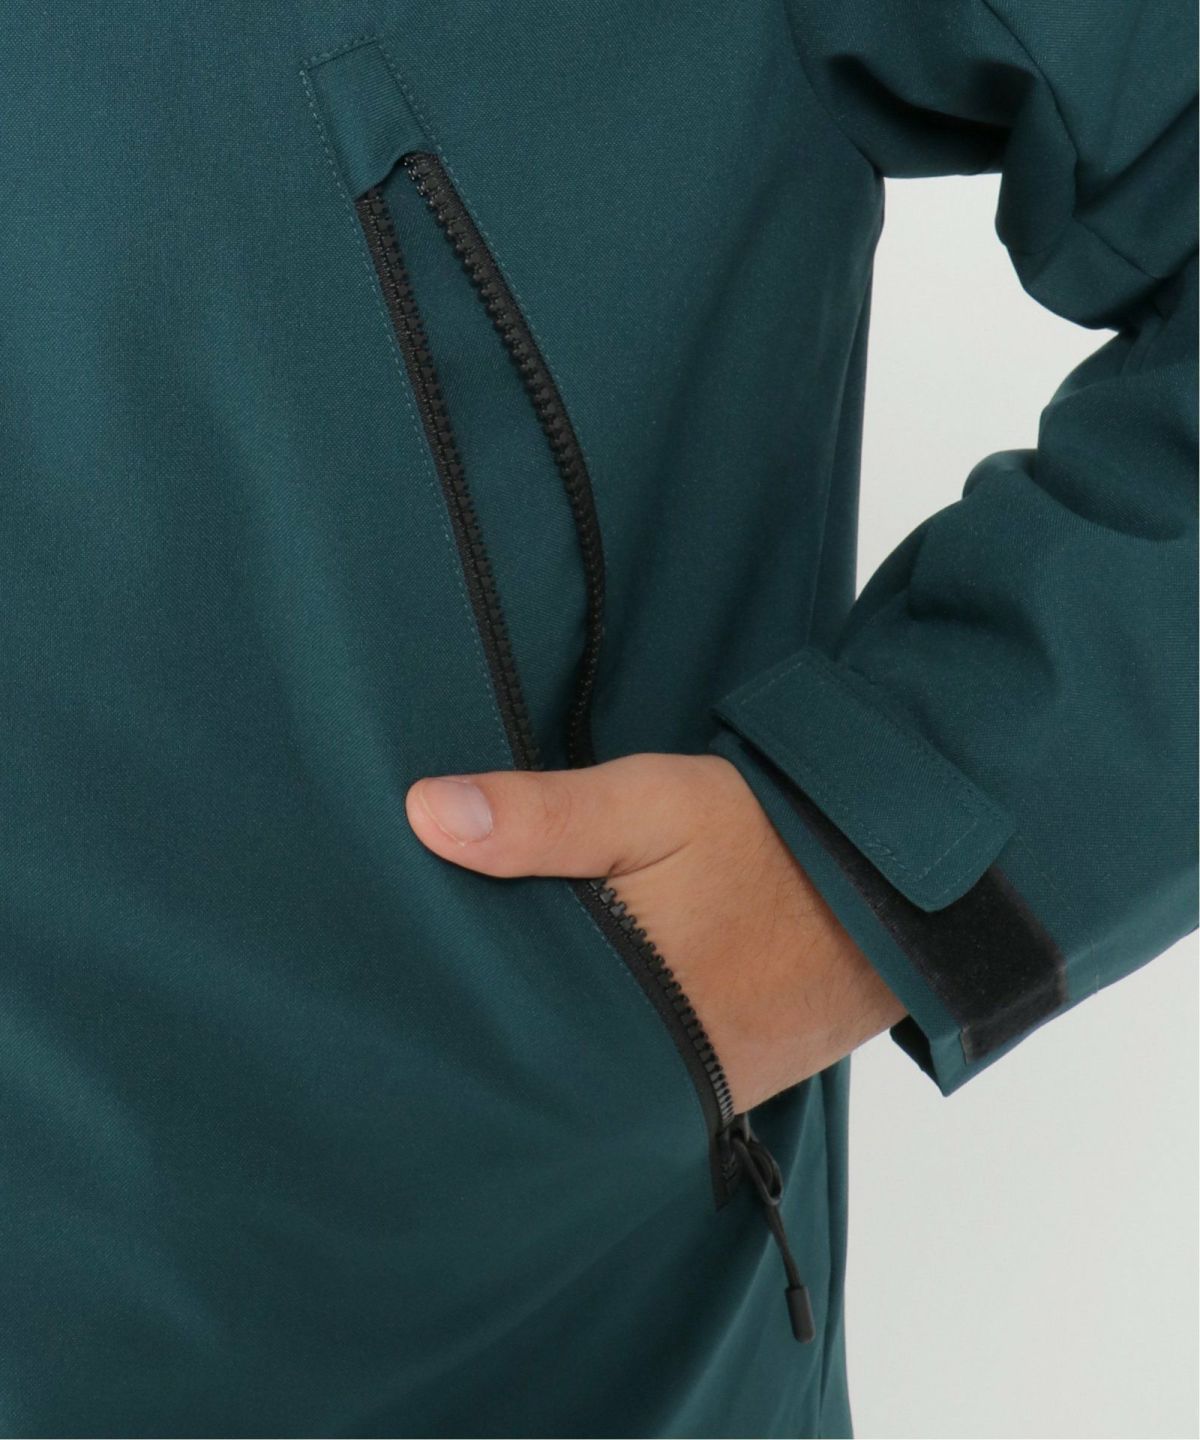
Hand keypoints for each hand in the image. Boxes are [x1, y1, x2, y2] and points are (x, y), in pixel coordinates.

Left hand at [405, 754, 905, 1112]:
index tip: (390, 960)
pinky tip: (579, 998)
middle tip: (423, 974)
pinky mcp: (723, 1085)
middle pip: (530, 1061)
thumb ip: (542, 816)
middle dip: (485, 1022)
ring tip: (491, 984)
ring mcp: (690, 1093)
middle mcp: (646, 1079)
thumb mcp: (652, 804)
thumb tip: (422, 813)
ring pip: (581, 1071)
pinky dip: (603, 1039)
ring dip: (546, 1030)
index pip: (491, 1030)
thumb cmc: (770, 843)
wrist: (896, 895)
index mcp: (613, 1018)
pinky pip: (634, 1073)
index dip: (440, 996)